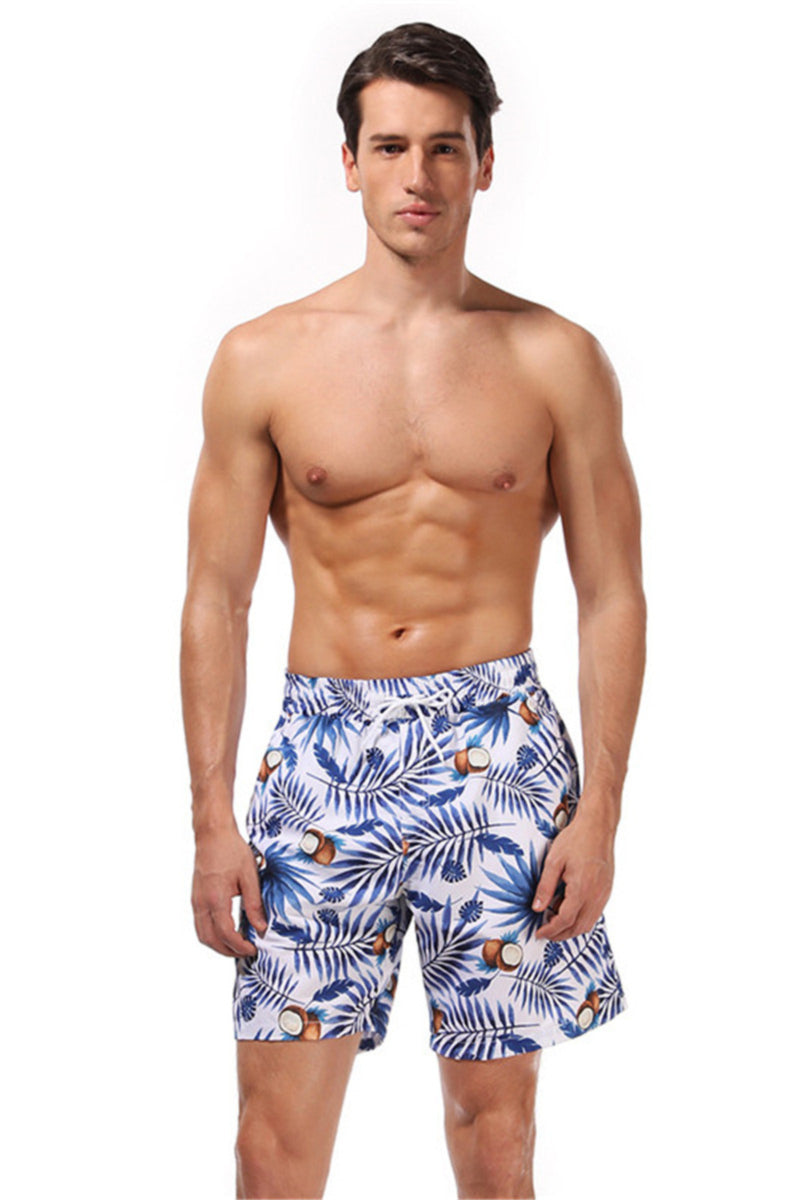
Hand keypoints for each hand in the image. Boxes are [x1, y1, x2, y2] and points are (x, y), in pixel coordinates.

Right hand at [191, 821, 267, 956]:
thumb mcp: (250, 876)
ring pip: (202, 934)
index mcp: (216, 899)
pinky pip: (200, 924)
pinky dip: (211, 934)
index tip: (253, 949)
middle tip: (246, 952)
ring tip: (236, 945)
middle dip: (228, 951)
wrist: (212, 834)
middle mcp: (202, 903)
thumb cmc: (231, 850)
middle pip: (210, 940)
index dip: (240, 946)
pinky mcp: (195, 897)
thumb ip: (254, 904)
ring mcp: (196, 901)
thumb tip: (261, 928)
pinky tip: (226, 931)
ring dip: (218, 944)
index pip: (226, 934)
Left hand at [532, 808, 615, 940]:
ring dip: (572, 928)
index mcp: (581, 889)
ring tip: (555, 922)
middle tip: (546, 933)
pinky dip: (581, 918)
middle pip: (579, 927)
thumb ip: (545, 887)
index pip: (565, 920)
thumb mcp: (553, 862)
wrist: (597, 826)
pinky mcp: (607, 889)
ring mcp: (604, 894)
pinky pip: (595, 913)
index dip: (550, 930)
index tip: (539, 932)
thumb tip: (537, 908)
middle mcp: (596, 895)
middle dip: (561, 935)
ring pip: (589, 923)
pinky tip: (569, 908)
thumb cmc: (576, 839)